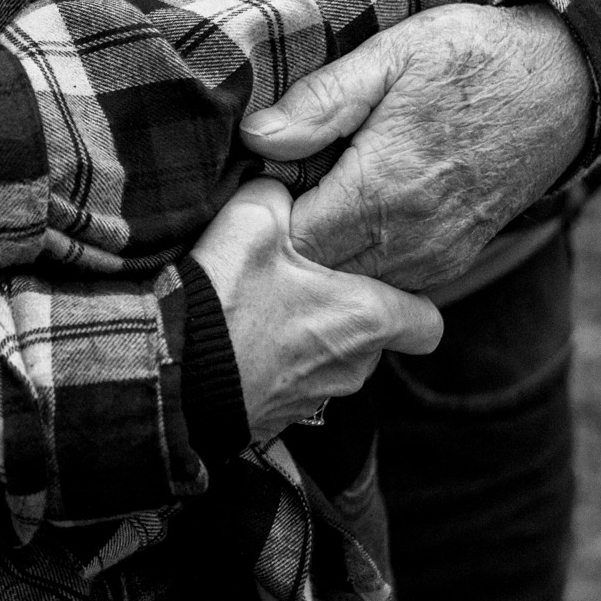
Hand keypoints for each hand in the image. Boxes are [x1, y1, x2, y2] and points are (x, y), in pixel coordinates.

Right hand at [192, 180, 442, 441]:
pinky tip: (243, 339)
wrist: (171, 376)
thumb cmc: (224, 301)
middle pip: (375, 339)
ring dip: (311, 339)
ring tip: (266, 309)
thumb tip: (285, 180)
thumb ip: (282, 191)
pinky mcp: (278, 420)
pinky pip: (295, 385)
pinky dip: (279, 364)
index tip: (377, 279)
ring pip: (335, 363)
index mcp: (365, 319)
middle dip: (348, 312)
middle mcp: (354, 367)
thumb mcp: (251, 220)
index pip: (428, 323)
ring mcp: (317, 400)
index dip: (410, 299)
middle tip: (306, 283)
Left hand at [238, 4, 591, 289]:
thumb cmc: (472, 58)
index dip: (265, 212)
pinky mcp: (455, 259)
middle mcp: (412, 238)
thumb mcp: (391, 55)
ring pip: (353, 282)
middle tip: (283, 188)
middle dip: (289, 239)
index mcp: (384, 190)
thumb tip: (257, 137)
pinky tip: (357, 212)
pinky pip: (390, 280)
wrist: (566, 82)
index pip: (291, 238)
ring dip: (327, 251)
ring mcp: (437, 256)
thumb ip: (321, 101)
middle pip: (317, 270)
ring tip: (319, 196)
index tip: (261, 176)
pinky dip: (364, 257)